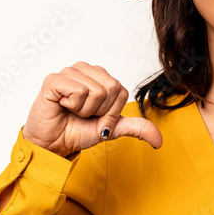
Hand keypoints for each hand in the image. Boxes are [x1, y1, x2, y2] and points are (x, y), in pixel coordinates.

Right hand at [21, 62, 161, 156]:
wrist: (54, 144)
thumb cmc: (78, 131)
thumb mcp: (113, 130)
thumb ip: (136, 128)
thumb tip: (159, 140)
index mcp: (101, 77)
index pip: (121, 90)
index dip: (111, 111)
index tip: (96, 117)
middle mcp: (86, 70)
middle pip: (111, 88)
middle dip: (99, 110)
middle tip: (82, 113)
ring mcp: (69, 72)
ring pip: (95, 90)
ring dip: (85, 109)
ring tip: (71, 109)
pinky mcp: (54, 79)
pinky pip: (78, 91)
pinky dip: (72, 105)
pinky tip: (62, 105)